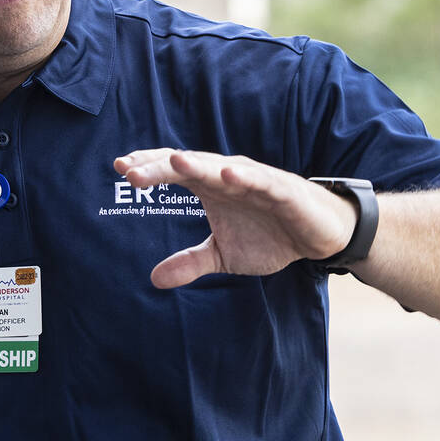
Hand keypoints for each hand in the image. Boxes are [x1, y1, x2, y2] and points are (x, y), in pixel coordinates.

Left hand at [113, 149, 357, 287]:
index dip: (148, 168)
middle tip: (131, 171)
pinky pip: (261, 181)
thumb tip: (153, 278)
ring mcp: (254, 180)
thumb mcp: (224, 255)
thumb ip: (190, 262)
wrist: (320, 236)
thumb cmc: (270, 236)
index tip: (119, 169)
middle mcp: (227, 176)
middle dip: (159, 167)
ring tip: (174, 162)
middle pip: (188, 166)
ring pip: (220, 168)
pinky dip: (245, 177)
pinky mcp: (282, 190)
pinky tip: (228, 175)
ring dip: (197, 165)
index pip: (172, 171)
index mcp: (210, 186)